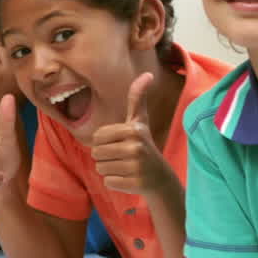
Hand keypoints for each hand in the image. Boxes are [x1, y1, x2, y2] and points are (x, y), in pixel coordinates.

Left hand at [91, 73, 180, 196]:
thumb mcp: (140, 121)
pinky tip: (129, 178)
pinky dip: (115, 182)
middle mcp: (136, 147)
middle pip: (96, 153)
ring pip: (100, 168)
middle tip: (122, 157)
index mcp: (134, 130)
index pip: (97, 137)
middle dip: (105, 157)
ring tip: (126, 167)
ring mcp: (137, 167)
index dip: (104, 142)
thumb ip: (137, 98)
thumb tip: (147, 74)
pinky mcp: (135, 184)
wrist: (160, 178)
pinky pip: (108, 182)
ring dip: (109, 169)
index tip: (120, 143)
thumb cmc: (143, 145)